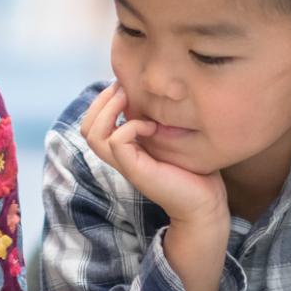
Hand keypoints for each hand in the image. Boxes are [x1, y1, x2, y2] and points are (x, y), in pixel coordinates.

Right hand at [79, 83, 227, 227]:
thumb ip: (156, 119)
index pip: (92, 123)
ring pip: (93, 135)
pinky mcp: (136, 171)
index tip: (125, 86)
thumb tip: (153, 92)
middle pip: (86, 128)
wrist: (205, 203)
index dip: (101, 101)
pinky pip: (117, 142)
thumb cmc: (193, 169)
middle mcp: (119, 157)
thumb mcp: (171, 136)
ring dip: (109, 110)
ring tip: (129, 100)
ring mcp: (126, 165)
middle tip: (123, 88)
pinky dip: (131, 126)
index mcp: (124, 148)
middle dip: (101, 101)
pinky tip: (153, 126)